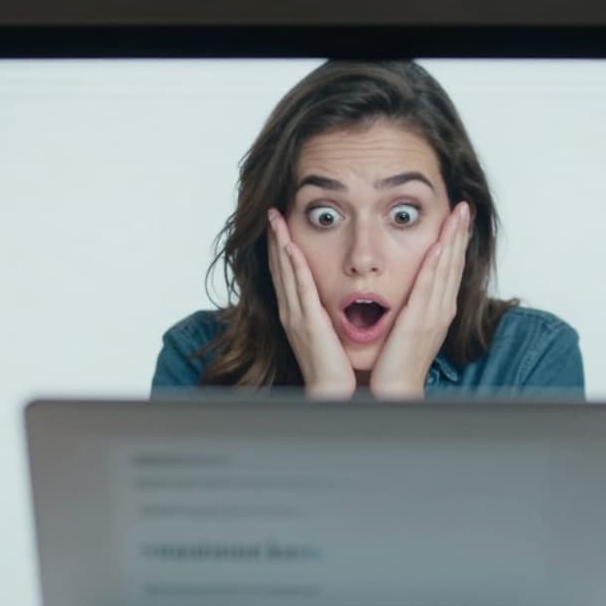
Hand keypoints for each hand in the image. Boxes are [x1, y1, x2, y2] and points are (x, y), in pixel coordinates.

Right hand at [266, 208, 355, 398]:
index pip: (285, 274)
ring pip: (285, 272)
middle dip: (274, 238)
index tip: (279, 225)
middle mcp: (291, 312)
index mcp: (296, 314)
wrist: (333, 393)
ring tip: (275, 218)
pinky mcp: (308, 322)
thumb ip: (324, 315)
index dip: (280, 248)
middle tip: (270, 212)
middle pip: (279, 267)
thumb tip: (331, 301)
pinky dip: (294, 265)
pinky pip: (300, 287)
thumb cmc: (335, 367)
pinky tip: (291, 245)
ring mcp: (296, 317)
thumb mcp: (326, 334)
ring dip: (279, 243)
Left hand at [369, 201, 472, 398]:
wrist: (396, 390)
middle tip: (464, 206)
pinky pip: (429, 287)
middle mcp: (441, 309)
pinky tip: (439, 245)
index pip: (450, 268)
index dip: (456, 242)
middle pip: (454, 263)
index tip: (458, 218)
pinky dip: (436, 265)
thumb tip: (408, 291)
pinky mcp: (419, 321)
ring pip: (446, 269)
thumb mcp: (407, 327)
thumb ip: (410, 306)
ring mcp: (433, 314)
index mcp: (437, 310)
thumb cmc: (396, 363)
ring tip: (458, 214)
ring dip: (453, 240)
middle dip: (459, 233)